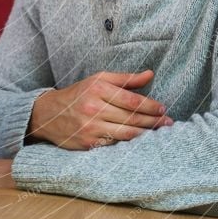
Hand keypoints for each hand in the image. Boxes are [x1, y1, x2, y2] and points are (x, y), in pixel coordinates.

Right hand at [28, 70, 170, 149]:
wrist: (48, 114)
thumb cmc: (78, 94)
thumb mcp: (98, 79)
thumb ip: (125, 78)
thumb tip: (150, 74)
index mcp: (98, 89)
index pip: (132, 100)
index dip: (150, 105)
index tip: (163, 108)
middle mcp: (94, 108)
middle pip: (132, 117)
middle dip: (153, 121)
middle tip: (168, 122)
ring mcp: (90, 128)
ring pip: (126, 133)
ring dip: (146, 133)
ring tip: (160, 133)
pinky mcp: (88, 143)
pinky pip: (115, 144)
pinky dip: (130, 144)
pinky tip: (141, 142)